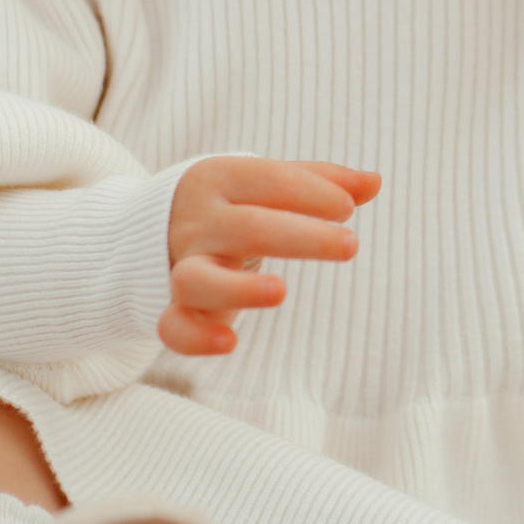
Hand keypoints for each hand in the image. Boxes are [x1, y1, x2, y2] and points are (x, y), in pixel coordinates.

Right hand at [161, 157, 377, 355]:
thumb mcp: (266, 183)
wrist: (149, 231)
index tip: (347, 208)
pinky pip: (174, 326)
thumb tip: (374, 181)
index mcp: (221, 179)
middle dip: (301, 237)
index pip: (269, 179)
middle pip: (249, 227)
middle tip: (351, 245)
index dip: (311, 192)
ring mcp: (181, 265)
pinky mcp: (171, 308)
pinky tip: (230, 344)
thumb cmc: (230, 204)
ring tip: (281, 291)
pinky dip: (195, 337)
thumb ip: (318, 180)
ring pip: (199, 279)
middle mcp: (198, 222)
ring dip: (238, 287)